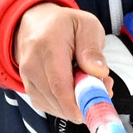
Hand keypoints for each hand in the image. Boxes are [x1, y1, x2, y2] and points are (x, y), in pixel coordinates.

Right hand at [13, 4, 109, 120]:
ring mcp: (27, 79)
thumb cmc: (64, 26)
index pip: (60, 85)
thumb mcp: (86, 25)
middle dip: (85, 101)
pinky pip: (51, 107)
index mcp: (47, 45)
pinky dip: (67, 104)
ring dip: (77, 102)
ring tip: (90, 81)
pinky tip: (76, 88)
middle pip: (58, 99)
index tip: (98, 106)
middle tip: (104, 87)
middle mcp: (31, 65)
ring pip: (56, 106)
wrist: (34, 25)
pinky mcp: (30, 90)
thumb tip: (99, 72)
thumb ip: (92, 49)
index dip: (80, 102)